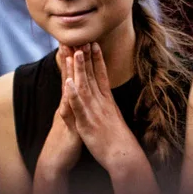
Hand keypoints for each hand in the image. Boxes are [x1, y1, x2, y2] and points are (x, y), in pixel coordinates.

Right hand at [35, 45, 82, 175]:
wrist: (56, 161)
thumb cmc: (66, 139)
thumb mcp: (72, 116)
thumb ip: (74, 102)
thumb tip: (75, 89)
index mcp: (70, 101)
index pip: (71, 76)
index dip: (73, 59)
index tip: (74, 40)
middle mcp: (66, 103)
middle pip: (68, 76)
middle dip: (69, 57)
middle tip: (70, 36)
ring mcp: (66, 113)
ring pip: (67, 88)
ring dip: (69, 71)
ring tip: (71, 52)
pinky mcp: (69, 125)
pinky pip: (69, 109)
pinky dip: (69, 96)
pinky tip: (69, 85)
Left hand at [65, 43, 143, 172]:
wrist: (123, 155)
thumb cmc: (118, 139)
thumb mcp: (114, 117)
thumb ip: (108, 105)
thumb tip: (107, 97)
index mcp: (107, 100)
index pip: (101, 75)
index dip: (97, 58)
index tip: (93, 43)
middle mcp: (102, 102)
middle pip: (92, 76)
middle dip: (86, 57)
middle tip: (82, 38)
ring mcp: (94, 112)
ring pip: (85, 86)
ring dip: (80, 69)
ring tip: (75, 52)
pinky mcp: (87, 123)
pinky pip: (79, 107)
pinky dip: (74, 94)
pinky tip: (69, 83)